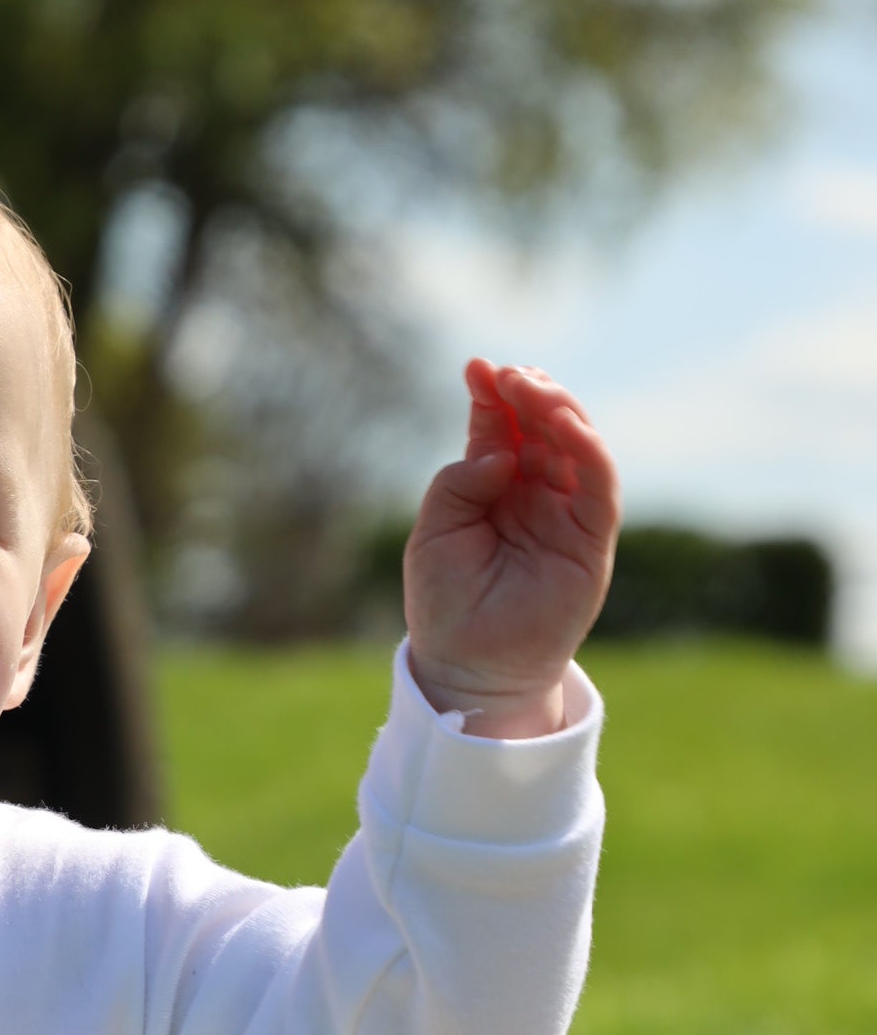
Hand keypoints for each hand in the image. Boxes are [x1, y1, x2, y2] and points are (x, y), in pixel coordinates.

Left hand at [403, 361, 619, 736]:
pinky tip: (566, 425)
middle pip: (542, 426)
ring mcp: (566, 514)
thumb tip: (498, 452)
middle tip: (507, 374)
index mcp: (494, 487)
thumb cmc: (445, 604)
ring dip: (558, 409)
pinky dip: (589, 450)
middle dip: (527, 393)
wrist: (469, 667)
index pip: (500, 428)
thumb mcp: (433, 534)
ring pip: (576, 444)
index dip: (492, 395)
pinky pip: (600, 485)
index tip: (476, 367)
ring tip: (532, 388)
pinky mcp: (592, 540)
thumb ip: (458, 485)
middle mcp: (534, 493)